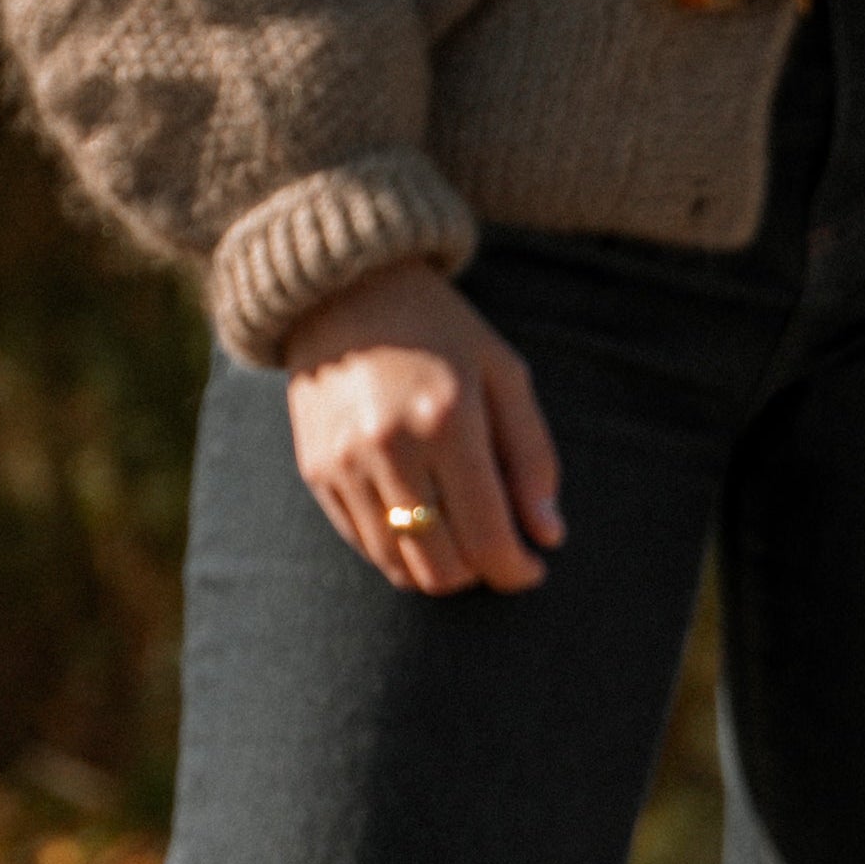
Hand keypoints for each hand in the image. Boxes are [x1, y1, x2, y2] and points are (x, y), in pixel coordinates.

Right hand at [281, 260, 564, 595]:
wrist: (343, 290)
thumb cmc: (442, 332)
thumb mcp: (505, 376)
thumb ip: (533, 459)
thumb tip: (549, 536)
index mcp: (447, 422)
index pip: (486, 537)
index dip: (517, 570)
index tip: (533, 567)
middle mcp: (389, 449)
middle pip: (441, 567)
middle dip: (480, 573)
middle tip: (499, 550)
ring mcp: (344, 464)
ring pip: (398, 565)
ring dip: (440, 568)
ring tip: (464, 536)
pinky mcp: (315, 471)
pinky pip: (364, 544)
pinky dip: (400, 550)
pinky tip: (424, 519)